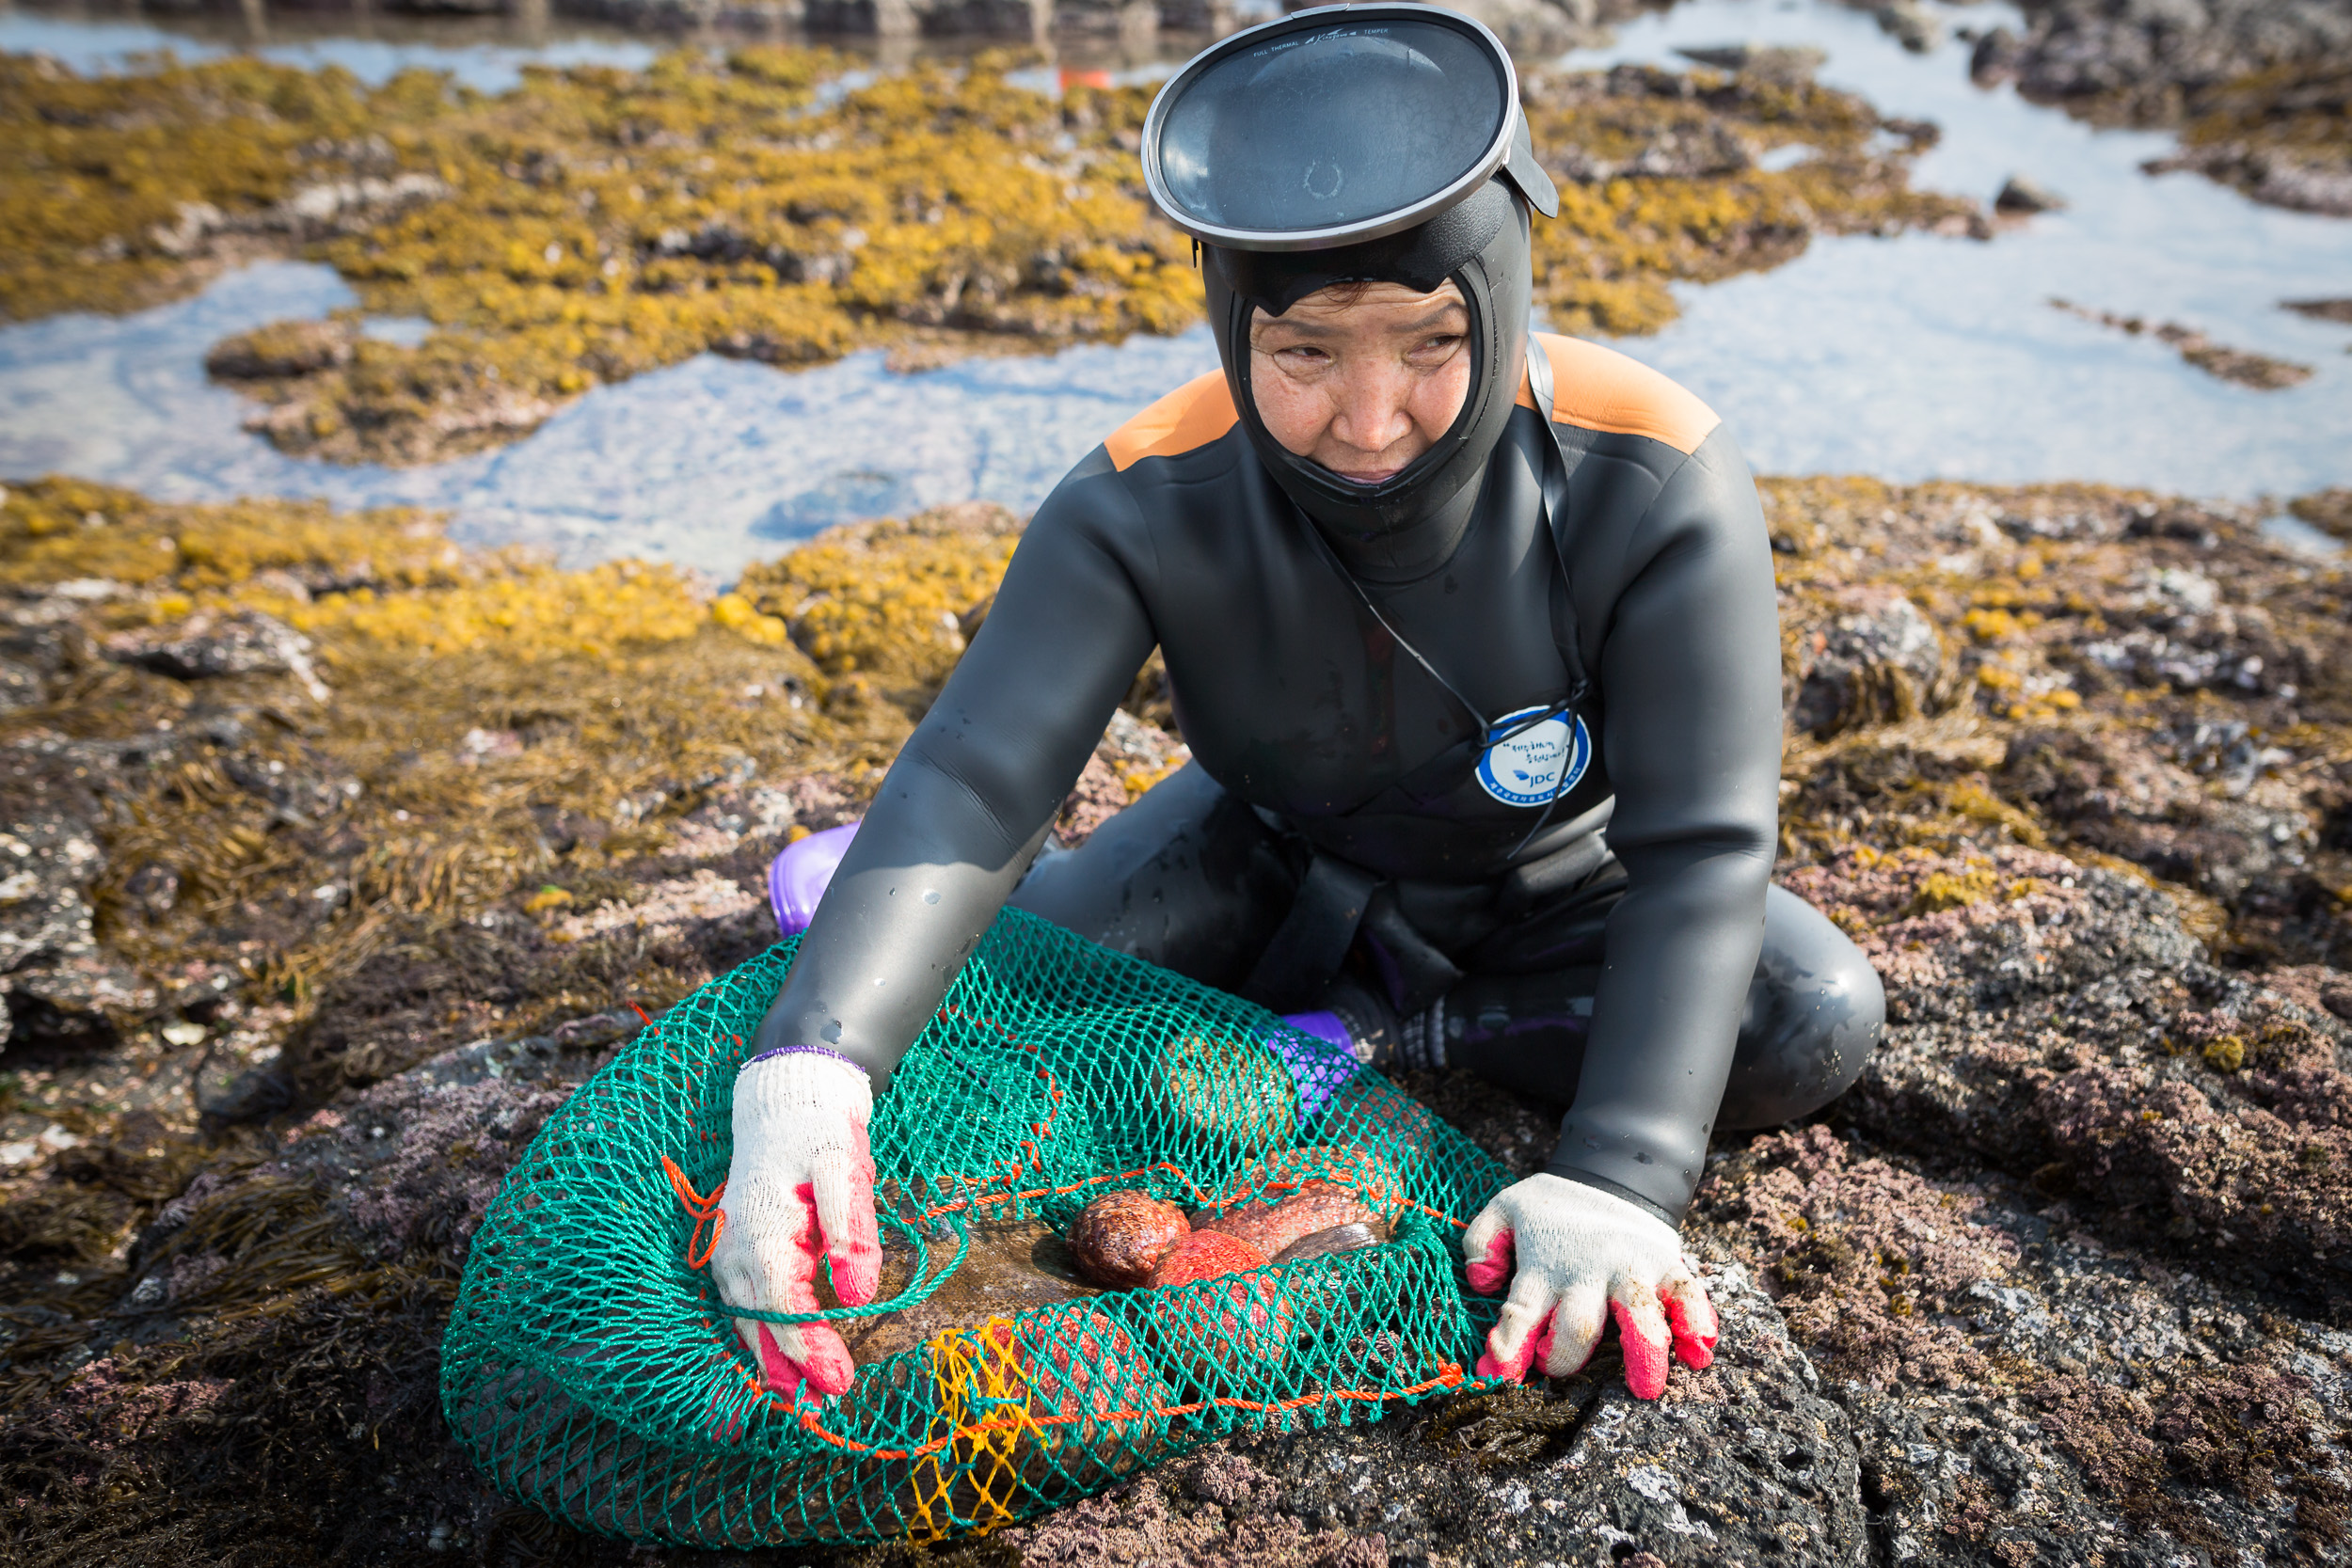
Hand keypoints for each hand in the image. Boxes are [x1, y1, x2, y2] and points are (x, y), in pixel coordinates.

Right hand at [709, 1049, 882, 1397]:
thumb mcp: (844, 1169)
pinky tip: (779, 1361)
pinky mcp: (733, 1251)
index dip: (810, 1348)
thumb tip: (857, 1296)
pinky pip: (744, 1303)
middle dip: (788, 1369)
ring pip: (747, 1318)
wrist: (784, 1103)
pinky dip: (760, 1334)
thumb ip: (851, 1230)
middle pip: (760, 1323)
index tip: (838, 1381)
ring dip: (771, 1360)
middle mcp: (734, 1248)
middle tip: (821, 1406)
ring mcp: (727, 1250)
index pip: (784, 1306)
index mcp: (763, 1231)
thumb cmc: (819, 1134)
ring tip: (800, 1398)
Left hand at [1461, 1173, 1717, 1399]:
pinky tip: (1698, 1352)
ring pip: (1638, 1314)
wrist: (1611, 1169)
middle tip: (1558, 1370)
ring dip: (1643, 1353)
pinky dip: (1695, 1323)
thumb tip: (1481, 1283)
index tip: (1499, 1376)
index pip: (1521, 1313)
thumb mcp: (1504, 1209)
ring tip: (1645, 1387)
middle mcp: (1587, 1273)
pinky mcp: (1666, 1265)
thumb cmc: (1553, 1206)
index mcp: (1545, 1267)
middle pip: (1578, 1326)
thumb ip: (1481, 1243)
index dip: (1508, 1349)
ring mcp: (1631, 1269)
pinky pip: (1686, 1295)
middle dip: (1566, 1358)